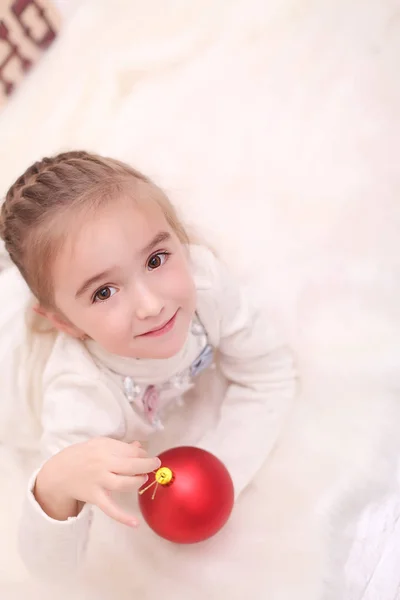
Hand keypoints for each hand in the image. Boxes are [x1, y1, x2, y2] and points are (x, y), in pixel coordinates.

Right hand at [34, 438, 160, 526]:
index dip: (142, 454)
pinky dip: (123, 517)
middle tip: (155, 465)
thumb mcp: (99, 445)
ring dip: (138, 482)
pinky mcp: (95, 497)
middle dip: (147, 465)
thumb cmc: (81, 456)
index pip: (131, 451)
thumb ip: (119, 446)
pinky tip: (135, 523)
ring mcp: (99, 481)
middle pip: (131, 465)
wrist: (58, 473)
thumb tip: (140, 447)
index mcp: (105, 448)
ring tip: (143, 479)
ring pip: (124, 484)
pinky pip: (110, 508)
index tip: (146, 456)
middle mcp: (103, 464)